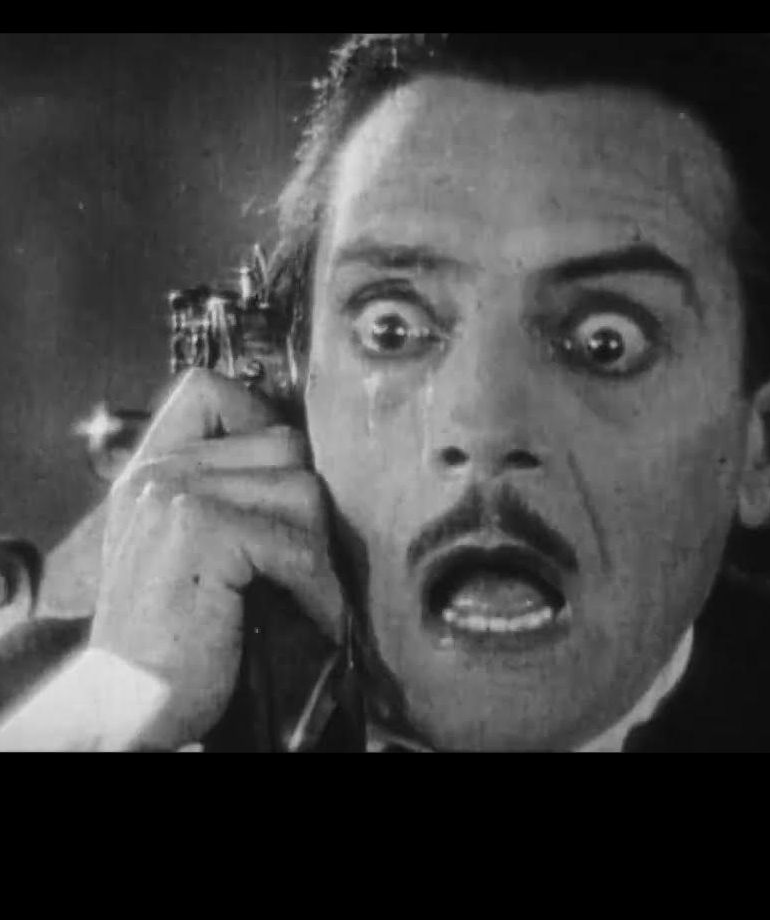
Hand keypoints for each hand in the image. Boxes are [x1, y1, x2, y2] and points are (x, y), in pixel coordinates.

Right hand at [90, 369, 343, 749]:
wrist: (128, 704)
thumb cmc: (170, 633)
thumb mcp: (178, 544)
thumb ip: (218, 488)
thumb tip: (300, 452)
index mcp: (148, 466)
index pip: (208, 388)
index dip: (258, 420)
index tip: (276, 483)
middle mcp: (158, 470)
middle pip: (285, 444)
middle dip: (305, 508)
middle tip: (297, 561)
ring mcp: (176, 494)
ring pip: (304, 490)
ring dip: (317, 551)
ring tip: (300, 591)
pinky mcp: (202, 532)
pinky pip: (301, 545)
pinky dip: (319, 591)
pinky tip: (310, 617)